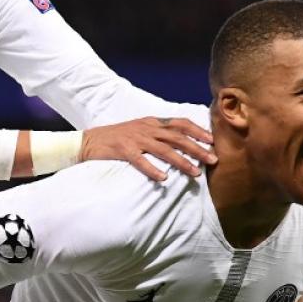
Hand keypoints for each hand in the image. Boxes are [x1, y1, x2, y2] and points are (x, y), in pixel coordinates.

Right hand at [80, 117, 217, 180]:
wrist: (89, 140)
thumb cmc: (117, 138)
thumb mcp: (140, 130)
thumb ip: (158, 134)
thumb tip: (181, 143)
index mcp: (152, 122)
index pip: (180, 123)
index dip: (197, 130)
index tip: (212, 140)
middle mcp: (146, 128)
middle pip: (177, 137)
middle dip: (197, 148)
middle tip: (213, 159)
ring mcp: (135, 139)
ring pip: (163, 150)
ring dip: (181, 161)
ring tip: (195, 173)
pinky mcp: (123, 150)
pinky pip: (140, 161)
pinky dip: (152, 169)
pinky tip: (163, 179)